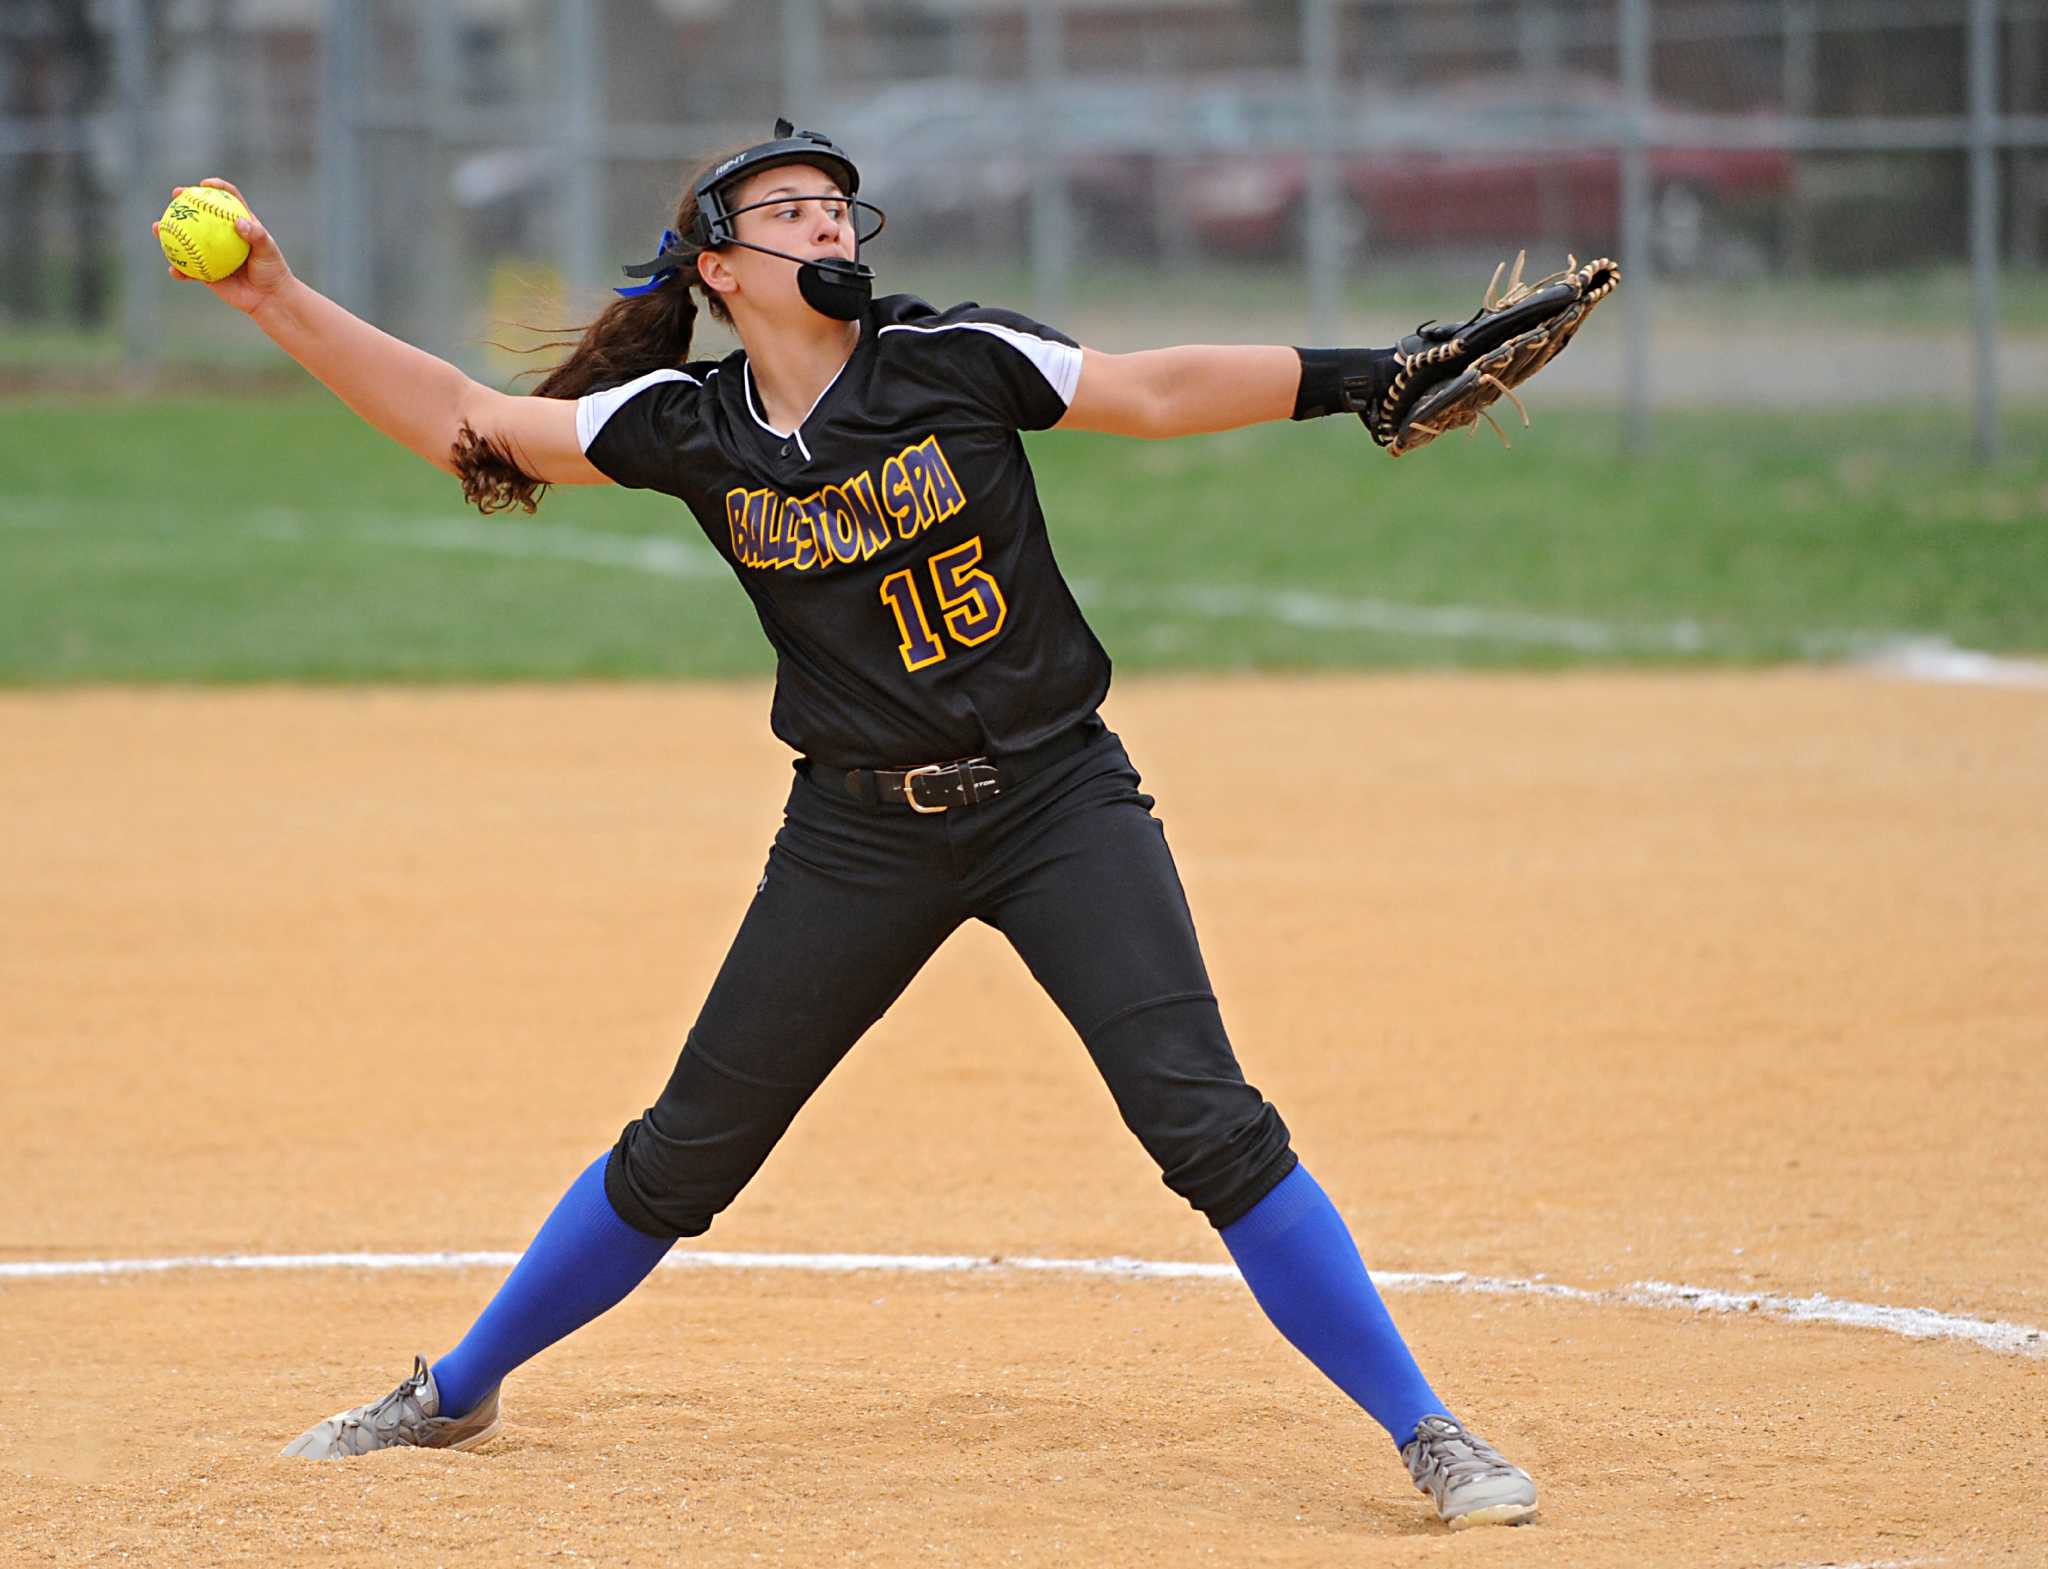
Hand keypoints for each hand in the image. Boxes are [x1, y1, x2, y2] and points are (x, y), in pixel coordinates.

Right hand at [153, 177, 294, 315]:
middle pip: (199, 213)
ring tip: (157, 228)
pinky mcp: (205, 271)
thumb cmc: (272, 271)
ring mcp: (211, 252)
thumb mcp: (268, 250)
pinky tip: (173, 270)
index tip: (204, 184)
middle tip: (175, 195)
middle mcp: (222, 236)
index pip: (227, 198)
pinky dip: (179, 269)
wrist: (269, 298)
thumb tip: (238, 223)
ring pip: (185, 239)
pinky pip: (188, 269)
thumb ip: (256, 235)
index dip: (216, 186)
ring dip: (167, 232)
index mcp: (238, 223)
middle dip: (183, 201)